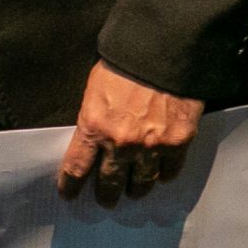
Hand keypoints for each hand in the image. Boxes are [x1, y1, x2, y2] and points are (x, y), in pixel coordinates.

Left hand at [57, 62, 201, 207]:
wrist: (164, 48)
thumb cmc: (125, 63)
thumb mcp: (96, 89)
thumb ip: (94, 119)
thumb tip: (93, 141)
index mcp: (94, 126)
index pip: (77, 168)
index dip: (71, 186)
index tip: (70, 194)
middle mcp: (120, 143)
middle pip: (109, 184)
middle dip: (107, 195)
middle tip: (107, 199)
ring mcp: (151, 146)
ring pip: (141, 184)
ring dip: (136, 189)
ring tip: (135, 190)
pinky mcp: (177, 143)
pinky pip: (168, 172)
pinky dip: (163, 174)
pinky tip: (160, 172)